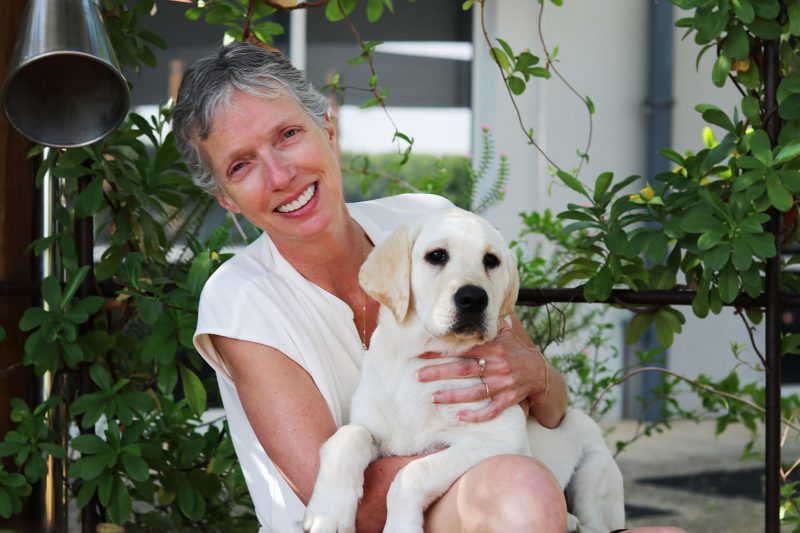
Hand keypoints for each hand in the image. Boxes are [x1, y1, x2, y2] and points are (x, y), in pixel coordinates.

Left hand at [416, 319, 547, 422]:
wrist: (540, 372)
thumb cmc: (516, 350)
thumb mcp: (506, 332)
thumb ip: (489, 321)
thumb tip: (473, 306)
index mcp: (493, 347)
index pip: (463, 348)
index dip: (442, 349)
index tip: (421, 351)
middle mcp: (497, 365)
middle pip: (463, 370)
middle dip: (439, 373)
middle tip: (418, 375)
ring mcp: (502, 384)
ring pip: (474, 392)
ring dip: (452, 396)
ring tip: (432, 397)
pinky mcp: (508, 399)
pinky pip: (491, 410)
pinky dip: (476, 415)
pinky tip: (459, 417)